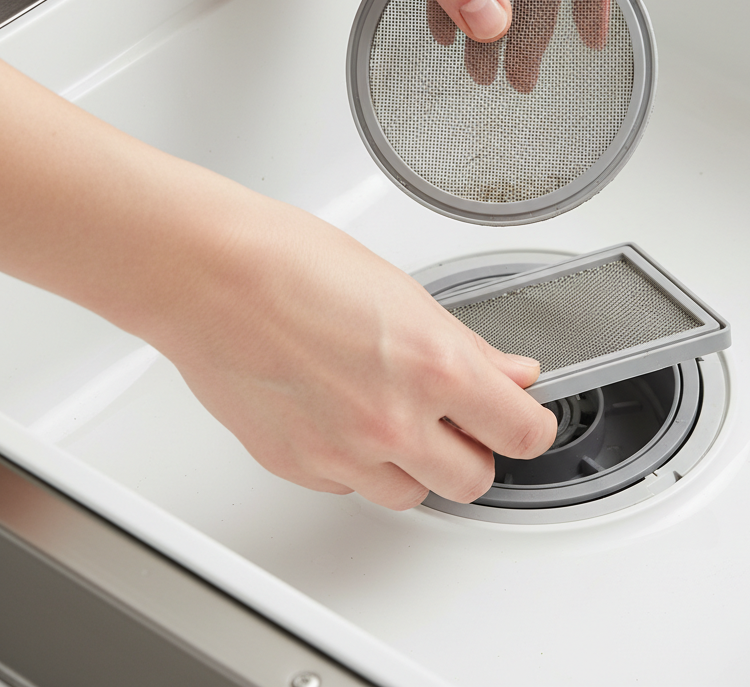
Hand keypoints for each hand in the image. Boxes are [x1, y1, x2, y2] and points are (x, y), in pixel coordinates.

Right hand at [153, 203, 557, 508]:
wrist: (210, 274)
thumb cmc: (296, 263)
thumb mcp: (406, 293)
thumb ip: (468, 348)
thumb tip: (510, 373)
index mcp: (435, 368)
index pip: (522, 433)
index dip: (531, 426)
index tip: (526, 419)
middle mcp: (394, 421)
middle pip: (474, 481)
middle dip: (475, 451)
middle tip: (459, 418)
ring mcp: (343, 452)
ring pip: (412, 494)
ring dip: (416, 464)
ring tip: (392, 412)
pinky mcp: (298, 466)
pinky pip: (349, 486)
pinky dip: (357, 462)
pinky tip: (341, 412)